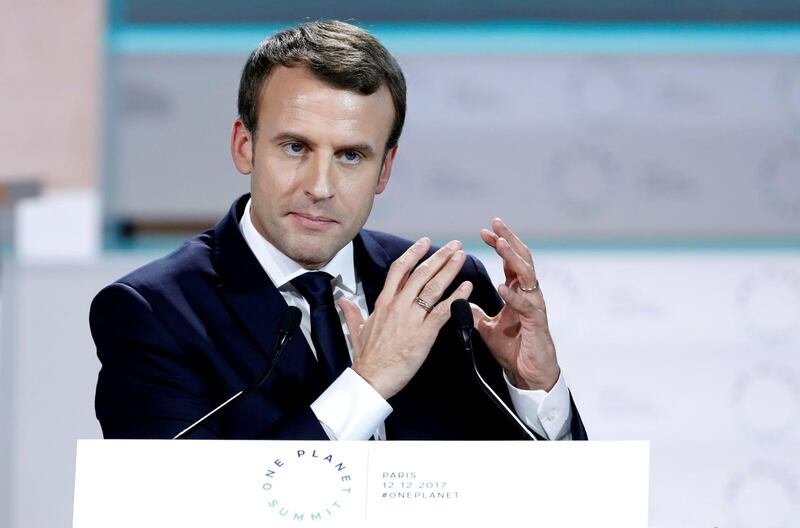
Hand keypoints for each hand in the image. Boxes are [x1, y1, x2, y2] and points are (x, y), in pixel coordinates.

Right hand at [338, 238, 472, 398]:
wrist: (371, 378)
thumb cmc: (367, 358)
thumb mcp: (357, 330)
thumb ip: (351, 312)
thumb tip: (342, 301)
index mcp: (383, 303)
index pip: (399, 270)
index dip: (413, 254)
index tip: (424, 243)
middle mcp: (398, 305)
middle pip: (420, 273)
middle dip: (439, 256)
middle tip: (453, 245)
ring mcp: (411, 318)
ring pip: (432, 287)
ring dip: (449, 270)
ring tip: (461, 257)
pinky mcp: (424, 333)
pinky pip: (443, 310)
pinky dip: (456, 297)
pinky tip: (466, 287)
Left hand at [471, 218, 559, 390]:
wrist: (529, 374)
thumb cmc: (514, 349)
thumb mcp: (488, 327)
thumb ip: (478, 312)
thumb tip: (462, 301)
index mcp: (518, 292)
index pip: (510, 261)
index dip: (499, 244)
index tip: (484, 231)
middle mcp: (529, 294)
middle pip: (521, 259)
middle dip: (509, 240)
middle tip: (496, 224)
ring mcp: (535, 307)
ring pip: (527, 275)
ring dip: (513, 258)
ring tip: (501, 244)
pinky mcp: (537, 323)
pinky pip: (527, 306)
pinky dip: (515, 295)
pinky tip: (503, 286)